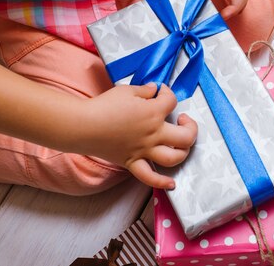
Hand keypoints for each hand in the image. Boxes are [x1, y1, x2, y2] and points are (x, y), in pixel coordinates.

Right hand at [74, 83, 196, 188]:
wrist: (83, 125)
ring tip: (180, 144)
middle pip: (186, 136)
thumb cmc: (104, 106)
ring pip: (174, 158)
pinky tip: (171, 183)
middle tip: (182, 119)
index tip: (161, 91)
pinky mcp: (133, 162)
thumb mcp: (127, 91)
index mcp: (154, 113)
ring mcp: (145, 151)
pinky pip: (150, 177)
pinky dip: (162, 182)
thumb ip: (144, 90)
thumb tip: (154, 90)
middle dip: (190, 126)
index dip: (168, 93)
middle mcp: (154, 134)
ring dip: (183, 152)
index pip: (172, 101)